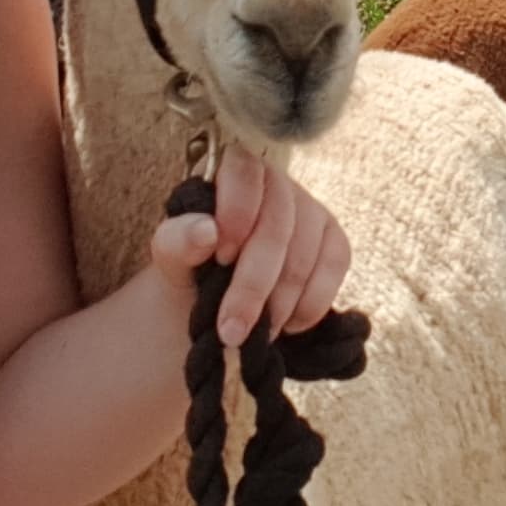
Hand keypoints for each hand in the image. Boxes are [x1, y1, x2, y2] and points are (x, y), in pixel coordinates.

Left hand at [149, 147, 352, 344]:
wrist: (216, 306)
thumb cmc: (190, 273)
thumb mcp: (170, 260)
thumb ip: (176, 241)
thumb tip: (207, 230)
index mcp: (231, 171)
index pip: (244, 171)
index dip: (237, 211)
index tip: (220, 259)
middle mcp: (276, 183)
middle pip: (277, 225)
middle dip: (253, 284)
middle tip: (230, 330)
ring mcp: (309, 210)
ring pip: (306, 251)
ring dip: (280, 303)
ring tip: (254, 335)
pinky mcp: (333, 240)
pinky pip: (336, 264)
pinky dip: (312, 302)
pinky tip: (288, 326)